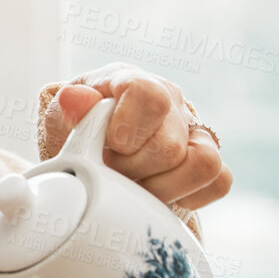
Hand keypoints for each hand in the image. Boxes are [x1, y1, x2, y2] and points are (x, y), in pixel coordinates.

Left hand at [40, 64, 232, 210]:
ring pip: (203, 164)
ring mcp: (194, 130)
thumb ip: (67, 109)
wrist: (90, 146)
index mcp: (132, 81)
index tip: (107, 147)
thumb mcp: (60, 118)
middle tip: (109, 172)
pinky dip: (186, 196)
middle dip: (132, 171)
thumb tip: (75, 98)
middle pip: (170, 145)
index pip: (149, 96)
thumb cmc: (75, 130)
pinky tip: (156, 193)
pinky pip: (218, 181)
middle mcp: (171, 101)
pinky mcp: (209, 158)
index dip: (127, 130)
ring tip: (131, 186)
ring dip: (161, 188)